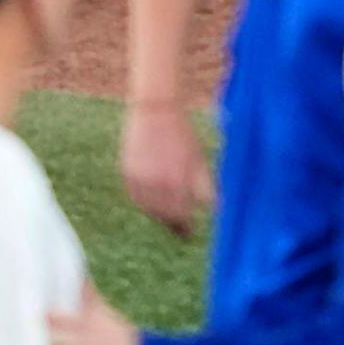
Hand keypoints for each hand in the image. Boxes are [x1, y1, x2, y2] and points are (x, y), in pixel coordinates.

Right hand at [120, 102, 212, 238]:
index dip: (185, 228)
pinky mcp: (127, 174)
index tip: (188, 233)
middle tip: (180, 226)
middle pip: (164, 217)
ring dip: (158, 213)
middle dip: (173, 222)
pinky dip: (145, 202)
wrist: (156, 110)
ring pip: (149, 210)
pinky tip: (153, 197)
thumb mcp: (199, 160)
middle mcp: (157, 185)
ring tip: (167, 209)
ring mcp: (140, 181)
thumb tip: (216, 209)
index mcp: (178, 183)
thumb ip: (206, 188)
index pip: (181, 218)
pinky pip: (136, 198)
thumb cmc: (182, 135)